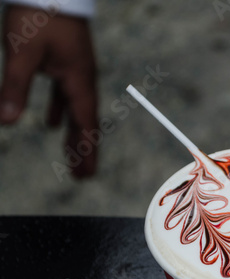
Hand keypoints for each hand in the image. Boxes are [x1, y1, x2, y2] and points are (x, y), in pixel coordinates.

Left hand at [1, 6, 98, 177]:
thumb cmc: (40, 15)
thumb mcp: (22, 52)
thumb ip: (14, 87)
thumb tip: (6, 122)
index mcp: (78, 81)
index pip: (85, 124)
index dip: (86, 151)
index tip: (87, 174)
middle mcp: (82, 81)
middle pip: (85, 122)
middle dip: (83, 150)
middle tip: (82, 176)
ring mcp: (76, 72)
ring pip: (77, 111)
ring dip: (74, 135)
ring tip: (71, 156)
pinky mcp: (66, 64)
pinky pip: (66, 96)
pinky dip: (61, 113)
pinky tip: (51, 124)